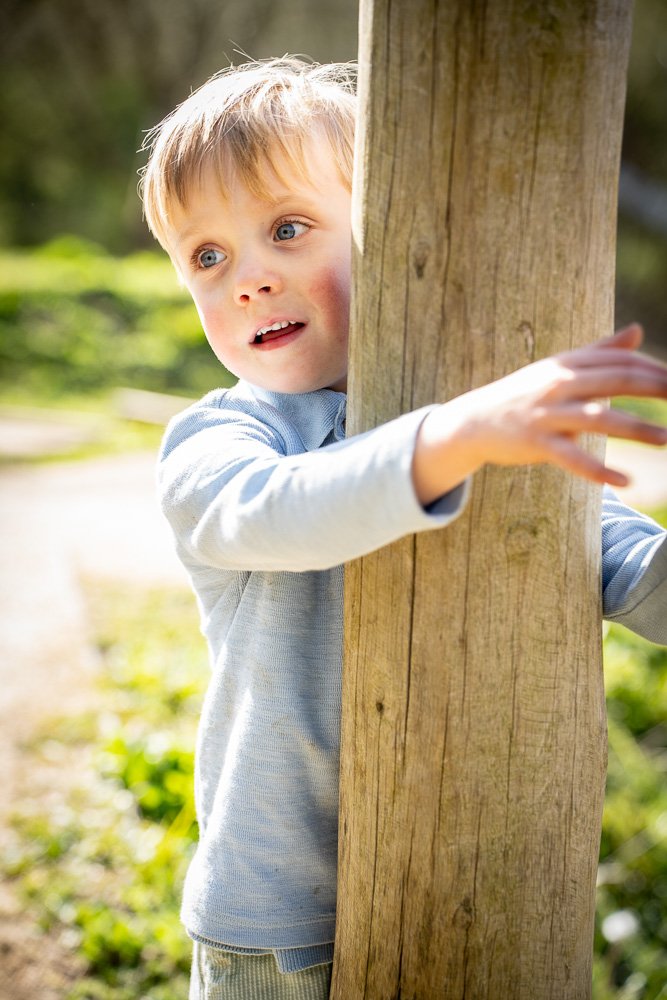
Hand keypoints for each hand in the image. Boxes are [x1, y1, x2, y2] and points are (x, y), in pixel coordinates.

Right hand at [413, 324, 666, 504]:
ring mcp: (548, 414)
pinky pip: (573, 458)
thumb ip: (600, 351)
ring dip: (638, 429)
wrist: (474, 421)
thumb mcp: (558, 368)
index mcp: (568, 363)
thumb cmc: (524, 394)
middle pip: (618, 381)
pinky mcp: (537, 443)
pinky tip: (624, 482)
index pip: (621, 361)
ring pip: (601, 419)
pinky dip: (599, 471)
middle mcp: (560, 384)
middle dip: (657, 389)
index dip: (655, 370)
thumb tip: (638, 330)